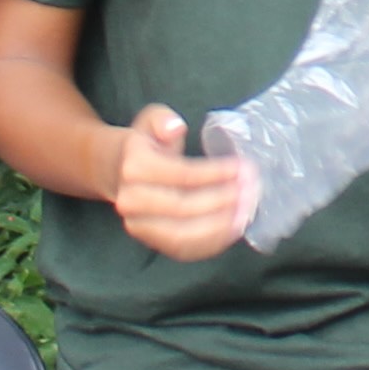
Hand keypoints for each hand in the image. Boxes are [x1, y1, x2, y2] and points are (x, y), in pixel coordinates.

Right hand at [106, 104, 259, 259]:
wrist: (117, 172)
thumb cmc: (145, 144)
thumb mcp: (150, 120)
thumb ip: (162, 119)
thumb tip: (175, 127)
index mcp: (133, 167)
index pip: (181, 174)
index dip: (215, 173)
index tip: (243, 168)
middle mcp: (131, 201)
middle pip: (183, 208)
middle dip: (222, 200)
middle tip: (251, 190)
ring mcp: (139, 226)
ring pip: (182, 235)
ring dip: (219, 226)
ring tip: (246, 212)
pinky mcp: (150, 242)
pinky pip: (183, 250)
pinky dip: (212, 243)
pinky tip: (234, 228)